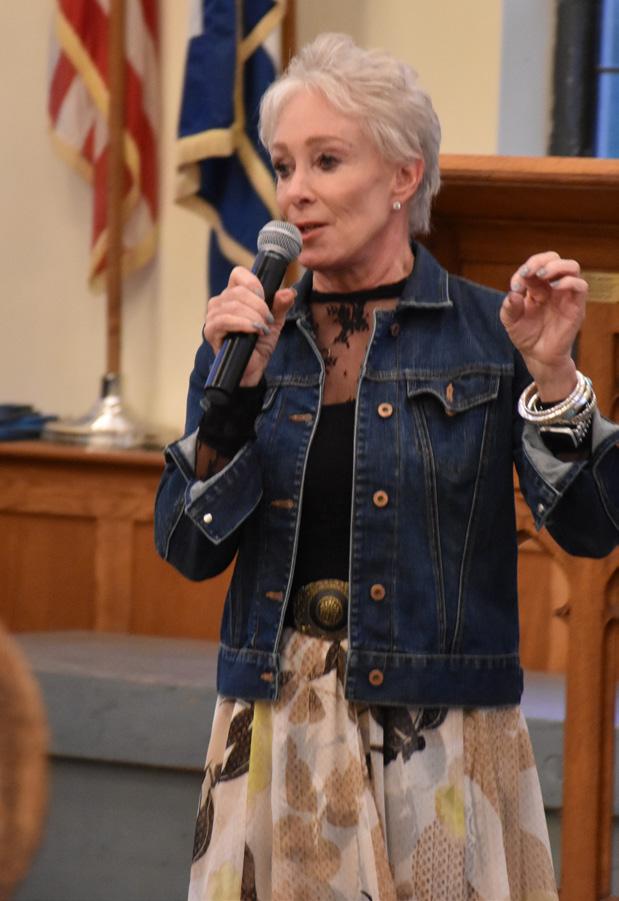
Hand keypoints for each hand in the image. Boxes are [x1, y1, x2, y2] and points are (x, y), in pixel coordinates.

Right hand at [203, 267, 295, 386]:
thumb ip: (281, 305)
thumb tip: (290, 291)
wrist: (251, 368)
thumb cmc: (259, 344)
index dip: (254, 283)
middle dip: (259, 306)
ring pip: (233, 305)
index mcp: (234, 295)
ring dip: (253, 316)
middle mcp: (220, 302)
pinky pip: (224, 320)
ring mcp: (213, 316)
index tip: (266, 299)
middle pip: (238, 291)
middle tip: (268, 321)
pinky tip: (254, 331)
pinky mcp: (210, 331)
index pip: (238, 274)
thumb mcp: (274, 322)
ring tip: (262, 329)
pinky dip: (242, 324)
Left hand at [500, 251, 587, 400]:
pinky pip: (580, 286)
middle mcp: (552, 287)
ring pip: (571, 267)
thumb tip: (513, 293)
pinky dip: (569, 281)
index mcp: (536, 287)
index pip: (535, 266)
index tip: (515, 284)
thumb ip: (509, 306)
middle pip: (555, 259)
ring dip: (556, 266)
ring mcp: (565, 295)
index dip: (525, 269)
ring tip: (542, 275)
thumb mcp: (510, 321)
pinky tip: (555, 287)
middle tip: (529, 272)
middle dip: (541, 260)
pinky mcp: (576, 306)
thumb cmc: (525, 336)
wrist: (538, 356)